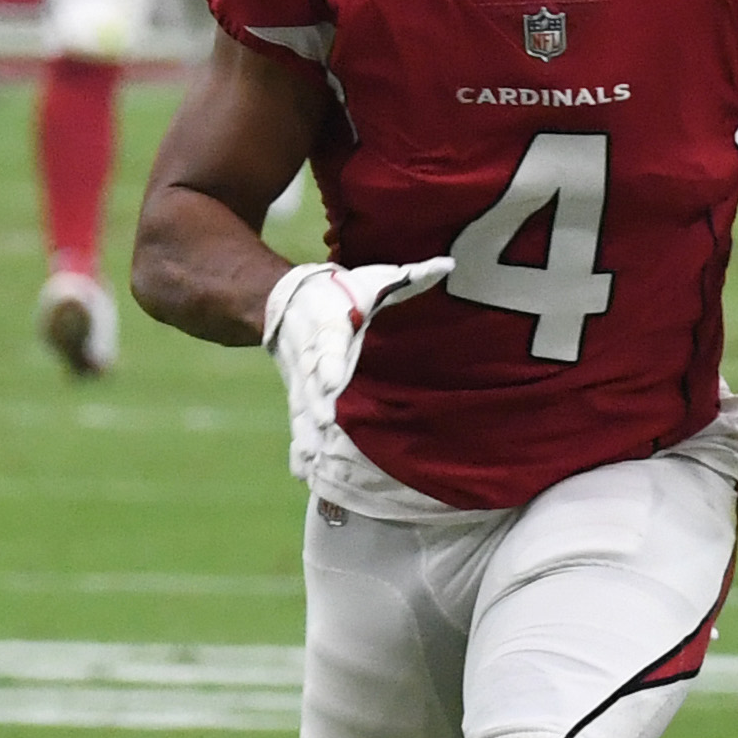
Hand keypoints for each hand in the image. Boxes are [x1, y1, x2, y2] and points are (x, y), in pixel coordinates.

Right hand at [263, 256, 453, 478]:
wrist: (289, 298)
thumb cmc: (345, 289)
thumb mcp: (375, 278)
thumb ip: (411, 276)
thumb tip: (449, 264)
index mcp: (330, 324)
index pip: (328, 344)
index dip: (328, 362)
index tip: (330, 380)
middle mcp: (311, 353)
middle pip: (310, 381)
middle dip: (316, 404)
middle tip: (323, 425)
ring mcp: (300, 376)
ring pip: (300, 407)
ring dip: (305, 434)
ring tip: (309, 461)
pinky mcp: (297, 393)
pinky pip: (296, 421)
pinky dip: (298, 447)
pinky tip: (301, 472)